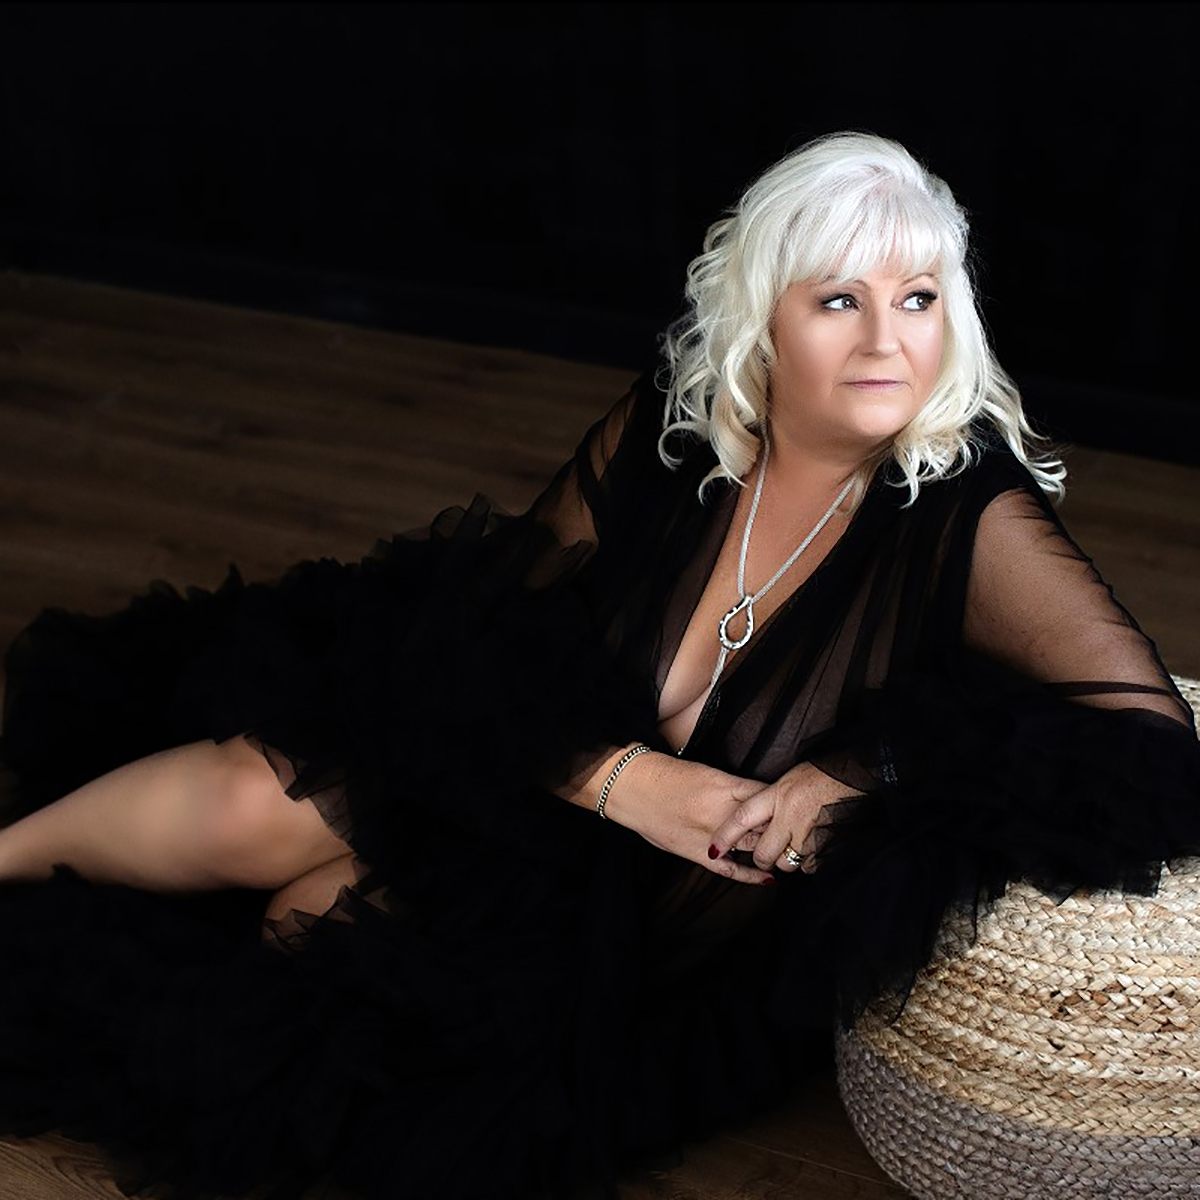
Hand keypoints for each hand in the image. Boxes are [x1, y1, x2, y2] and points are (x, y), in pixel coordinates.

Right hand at [601, 751, 774, 884]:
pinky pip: (730, 869)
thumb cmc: (668, 776)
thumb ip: (732, 787)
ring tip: (785, 850)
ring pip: (752, 844)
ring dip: (769, 847)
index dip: (781, 801)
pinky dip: (750, 876)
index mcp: (725, 786)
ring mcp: (711, 835)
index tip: (791, 803)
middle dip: (780, 825)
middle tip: (793, 828)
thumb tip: (756, 797)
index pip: (766, 795)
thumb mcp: (707, 772)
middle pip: (765, 822)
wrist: (634, 787)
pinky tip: (769, 879)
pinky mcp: (698, 853)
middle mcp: (722, 812)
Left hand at [708, 762, 861, 875]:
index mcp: (776, 795)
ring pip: (786, 863)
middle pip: (763, 853)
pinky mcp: (824, 845)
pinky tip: (811, 847)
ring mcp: (807, 833)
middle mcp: (789, 816)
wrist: (852, 776)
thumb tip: (756, 819)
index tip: (714, 850)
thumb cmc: (820, 775)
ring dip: (787, 860)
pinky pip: (808, 865)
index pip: (742, 818)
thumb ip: (769, 799)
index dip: (726, 836)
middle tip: (765, 854)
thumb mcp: (788, 780)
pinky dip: (808, 861)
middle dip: (762, 858)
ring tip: (794, 845)